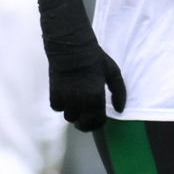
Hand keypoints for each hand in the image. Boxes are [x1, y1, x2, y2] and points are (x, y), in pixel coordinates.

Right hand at [36, 0, 125, 132]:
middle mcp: (81, 101)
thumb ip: (119, 92)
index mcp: (97, 97)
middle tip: (85, 118)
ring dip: (73, 112)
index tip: (97, 121)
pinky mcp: (54, 94)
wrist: (71, 48)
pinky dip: (61, 105)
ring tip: (76, 104)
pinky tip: (65, 97)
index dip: (97, 124)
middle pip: (81, 124)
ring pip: (69, 117)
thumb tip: (119, 109)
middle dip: (84, 123)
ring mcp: (66, 99)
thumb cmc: (94, 59)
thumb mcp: (113, 72)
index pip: (97, 122)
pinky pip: (57, 108)